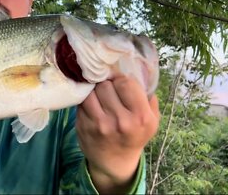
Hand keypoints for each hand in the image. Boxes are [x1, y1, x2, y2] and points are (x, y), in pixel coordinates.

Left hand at [76, 76, 159, 193]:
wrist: (115, 161)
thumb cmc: (135, 135)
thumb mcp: (152, 120)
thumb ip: (148, 97)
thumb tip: (138, 72)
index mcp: (141, 117)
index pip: (126, 83)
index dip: (121, 80)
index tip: (119, 83)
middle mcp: (120, 121)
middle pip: (106, 85)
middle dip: (107, 84)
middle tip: (108, 89)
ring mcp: (99, 124)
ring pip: (91, 91)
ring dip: (94, 90)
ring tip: (99, 94)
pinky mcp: (83, 125)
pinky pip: (81, 101)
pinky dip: (85, 99)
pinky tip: (91, 103)